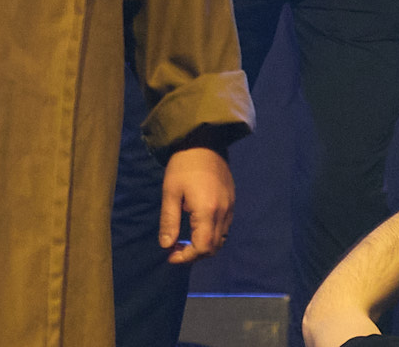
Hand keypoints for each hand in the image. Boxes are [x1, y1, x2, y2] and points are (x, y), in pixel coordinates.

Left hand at [159, 145, 234, 263]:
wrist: (204, 141)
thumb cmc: (183, 165)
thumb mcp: (170, 193)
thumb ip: (169, 221)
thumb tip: (166, 246)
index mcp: (207, 211)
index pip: (202, 247)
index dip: (186, 257)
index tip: (170, 255)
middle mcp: (223, 212)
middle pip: (213, 247)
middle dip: (194, 254)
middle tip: (176, 248)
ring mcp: (230, 206)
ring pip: (221, 239)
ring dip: (204, 246)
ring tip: (186, 241)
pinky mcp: (231, 200)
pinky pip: (225, 227)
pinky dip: (212, 235)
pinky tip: (197, 227)